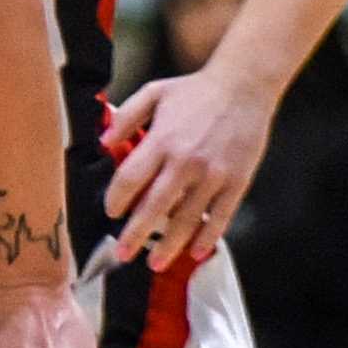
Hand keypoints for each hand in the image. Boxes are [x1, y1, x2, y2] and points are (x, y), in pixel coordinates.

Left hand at [100, 71, 273, 267]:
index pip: (130, 180)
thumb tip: (103, 143)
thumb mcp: (154, 92)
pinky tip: (194, 252)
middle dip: (135, 235)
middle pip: (154, 208)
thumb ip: (127, 117)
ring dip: (169, 245)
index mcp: (162, 140)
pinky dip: (207, 237)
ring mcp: (213, 174)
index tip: (111, 212)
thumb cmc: (196, 90)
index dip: (116, 201)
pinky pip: (220, 217)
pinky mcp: (236, 181)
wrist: (245, 84)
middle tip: (122, 253)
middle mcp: (185, 162)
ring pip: (186, 220)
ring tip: (154, 262)